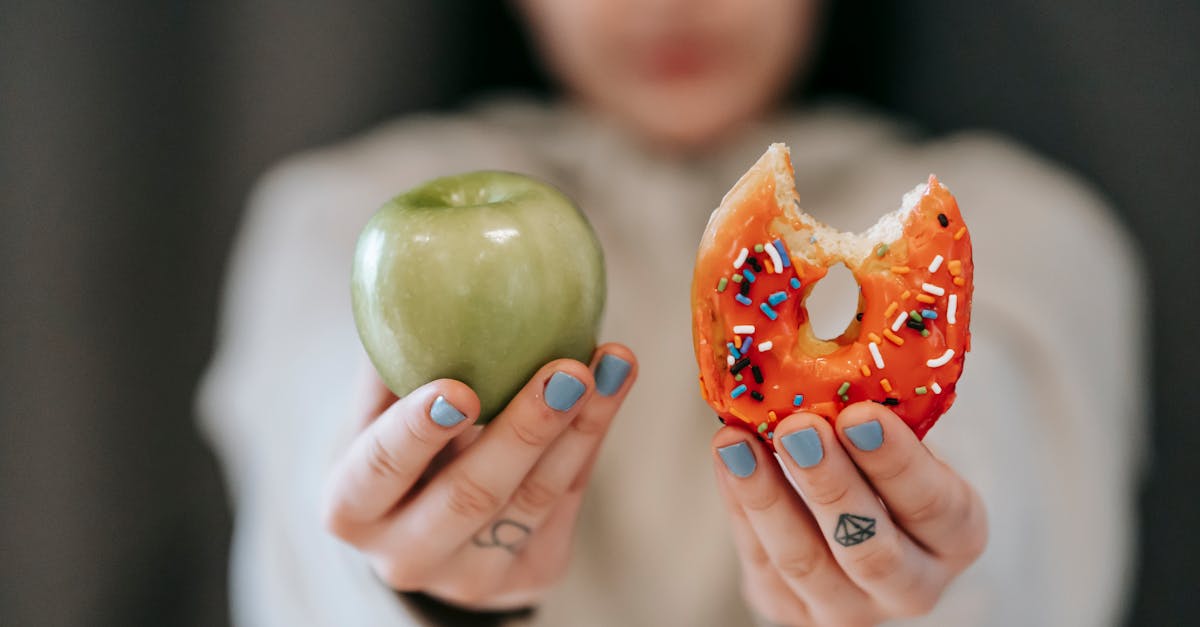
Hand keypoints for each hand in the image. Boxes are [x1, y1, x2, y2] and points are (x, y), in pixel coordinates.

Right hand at [322, 344, 636, 609]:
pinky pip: (567, 501)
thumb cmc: (395, 445)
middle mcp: (405, 556)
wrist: (429, 530)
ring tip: (611, 364)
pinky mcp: (531, 574)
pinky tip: (613, 384)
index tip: (458, 388)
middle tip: (566, 370)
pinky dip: (591, 438)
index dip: (416, 432)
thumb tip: (416, 270)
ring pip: (533, 500)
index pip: (379, 471)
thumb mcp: (375, 412)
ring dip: (579, 427)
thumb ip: (391, 360)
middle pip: (471, 495)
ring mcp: (471, 577)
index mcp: (351, 508)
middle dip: (524, 431)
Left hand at [712, 403, 987, 625]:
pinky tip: (727, 457)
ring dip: (767, 497)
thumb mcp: (902, 441)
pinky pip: (760, 562)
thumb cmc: (883, 466)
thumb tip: (828, 345)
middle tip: (798, 427)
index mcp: (956, 535)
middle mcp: (911, 586)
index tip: (860, 414)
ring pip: (804, 563)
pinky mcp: (791, 611)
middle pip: (870, 550)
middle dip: (830, 485)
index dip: (897, 463)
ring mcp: (849, 609)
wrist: (857, 529)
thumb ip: (880, 414)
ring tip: (737, 441)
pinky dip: (740, 505)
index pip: (935, 506)